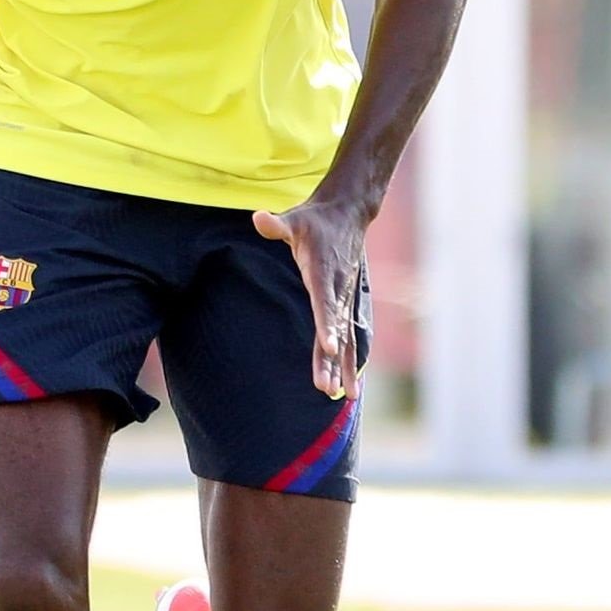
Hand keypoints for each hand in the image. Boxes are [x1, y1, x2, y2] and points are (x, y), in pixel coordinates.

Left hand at [251, 193, 370, 399]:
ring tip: (341, 395)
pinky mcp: (346, 304)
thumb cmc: (316, 219)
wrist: (348, 214)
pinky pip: (350, 337)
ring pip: (345, 338)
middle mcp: (338, 290)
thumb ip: (278, 224)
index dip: (327, 325)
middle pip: (334, 330)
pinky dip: (351, 360)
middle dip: (331, 360)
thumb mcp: (296, 219)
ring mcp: (345, 299)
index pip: (325, 303)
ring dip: (343, 368)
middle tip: (326, 387)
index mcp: (323, 273)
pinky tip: (350, 385)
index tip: (329, 347)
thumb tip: (259, 219)